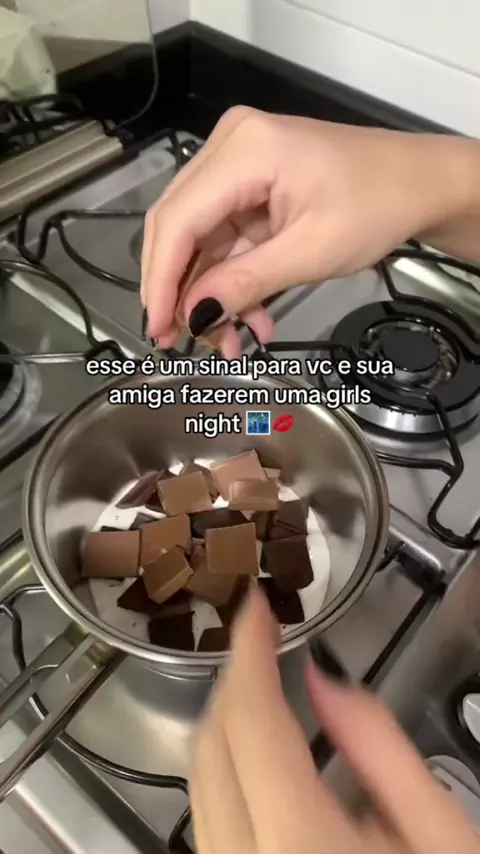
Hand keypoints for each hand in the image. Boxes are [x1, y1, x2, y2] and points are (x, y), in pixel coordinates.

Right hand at [141, 108, 467, 355]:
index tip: (158, 330)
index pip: (178, 221)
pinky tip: (248, 318)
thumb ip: (246, 283)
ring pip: (199, 239)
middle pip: (178, 226)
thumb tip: (193, 317)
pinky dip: (233, 281)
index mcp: (244, 150)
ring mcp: (238, 164)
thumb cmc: (379, 205)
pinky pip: (225, 239)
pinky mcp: (250, 185)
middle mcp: (229, 147)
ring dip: (210, 294)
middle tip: (175, 340)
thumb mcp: (311, 252)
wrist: (420, 183)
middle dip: (178, 289)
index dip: (161, 281)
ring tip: (227, 342)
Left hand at [190, 587, 479, 853]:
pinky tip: (260, 747)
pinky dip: (224, 765)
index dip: (248, 649)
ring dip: (224, 719)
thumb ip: (379, 747)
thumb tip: (325, 679)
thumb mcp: (441, 834)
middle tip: (263, 639)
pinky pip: (207, 817)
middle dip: (232, 678)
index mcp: (300, 844)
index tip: (255, 605)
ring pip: (198, 781)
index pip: (250, 718)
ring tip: (262, 681)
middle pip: (209, 743)